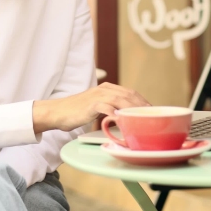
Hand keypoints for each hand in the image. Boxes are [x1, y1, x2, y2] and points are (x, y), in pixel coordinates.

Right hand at [32, 82, 149, 132]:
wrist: (57, 112)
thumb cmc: (75, 113)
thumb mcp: (96, 108)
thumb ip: (109, 109)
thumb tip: (123, 119)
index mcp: (107, 89)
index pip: (130, 93)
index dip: (142, 102)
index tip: (152, 111)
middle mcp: (104, 89)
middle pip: (129, 95)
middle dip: (143, 105)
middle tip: (153, 116)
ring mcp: (98, 96)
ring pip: (121, 100)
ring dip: (134, 109)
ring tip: (144, 119)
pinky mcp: (92, 104)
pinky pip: (108, 108)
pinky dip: (117, 114)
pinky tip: (124, 121)